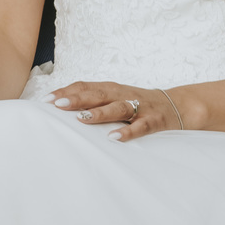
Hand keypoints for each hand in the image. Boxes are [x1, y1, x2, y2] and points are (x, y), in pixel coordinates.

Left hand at [51, 81, 182, 140]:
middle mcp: (124, 95)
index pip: (86, 86)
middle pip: (98, 95)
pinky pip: (140, 126)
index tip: (46, 100)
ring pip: (118, 108)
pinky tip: (114, 138)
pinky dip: (127, 131)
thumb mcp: (116, 99)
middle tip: (57, 105)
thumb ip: (94, 102)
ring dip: (100, 113)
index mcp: (112, 89)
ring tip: (82, 118)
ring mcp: (140, 108)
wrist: (179, 106)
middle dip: (77, 99)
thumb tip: (62, 108)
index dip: (66, 91)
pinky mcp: (154, 121)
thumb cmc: (140, 104)